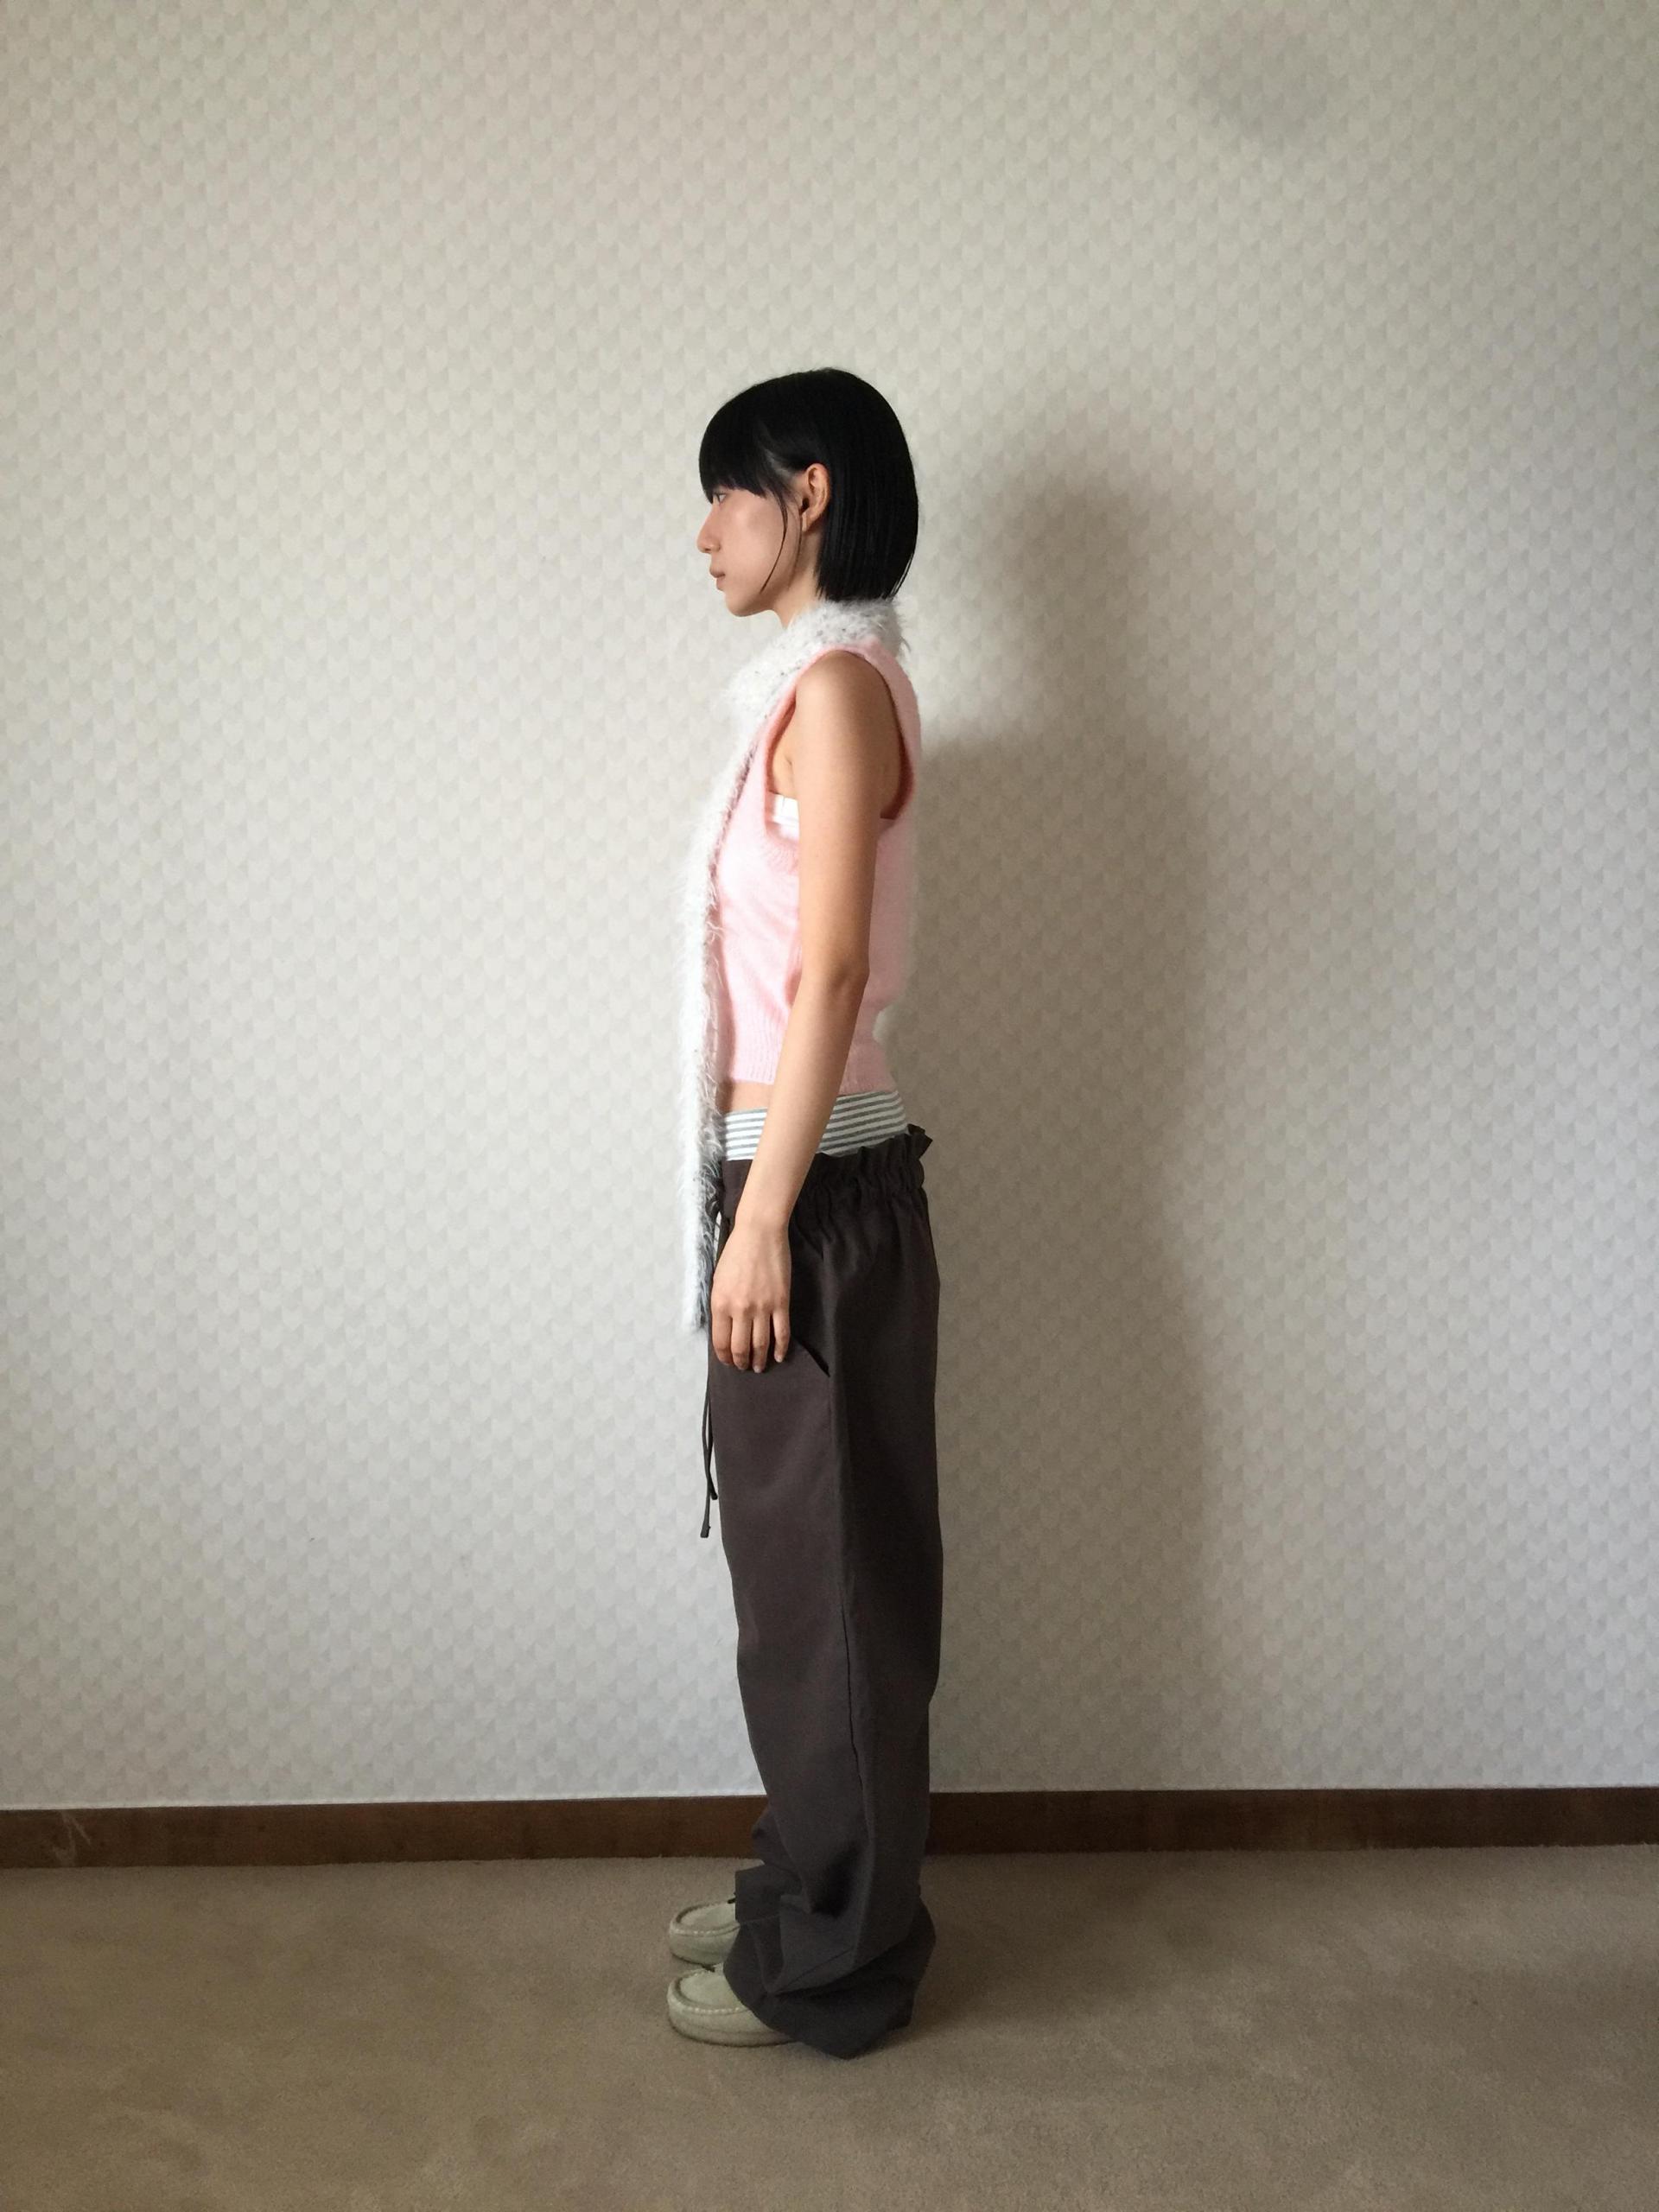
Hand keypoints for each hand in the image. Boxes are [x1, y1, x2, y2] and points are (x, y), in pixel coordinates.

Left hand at [710, 1218, 791, 1370]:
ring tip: (759, 1366)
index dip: (725, 1356)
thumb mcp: (718, 1280)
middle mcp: (740, 1309)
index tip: (728, 1361)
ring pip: (761, 1344)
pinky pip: (782, 1332)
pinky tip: (780, 1356)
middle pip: (741, 1347)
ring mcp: (762, 1307)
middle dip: (742, 1362)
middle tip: (744, 1367)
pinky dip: (781, 1348)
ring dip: (760, 1359)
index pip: (721, 1341)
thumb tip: (725, 1328)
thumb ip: (721, 1305)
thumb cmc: (736, 1253)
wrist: (759, 1233)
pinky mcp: (781, 1302)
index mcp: (720, 1303)